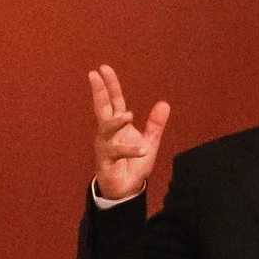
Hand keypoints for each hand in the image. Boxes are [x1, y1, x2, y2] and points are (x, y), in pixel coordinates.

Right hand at [87, 65, 168, 203]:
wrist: (125, 190)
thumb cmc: (133, 164)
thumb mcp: (149, 141)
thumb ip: (155, 124)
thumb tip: (164, 103)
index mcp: (117, 126)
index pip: (113, 101)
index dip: (109, 85)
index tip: (103, 69)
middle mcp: (107, 133)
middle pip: (101, 108)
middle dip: (98, 92)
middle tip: (94, 75)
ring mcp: (105, 146)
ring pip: (105, 129)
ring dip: (116, 121)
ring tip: (129, 114)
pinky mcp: (106, 161)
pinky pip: (117, 153)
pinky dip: (131, 150)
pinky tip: (143, 149)